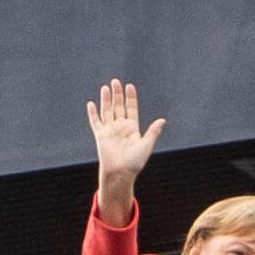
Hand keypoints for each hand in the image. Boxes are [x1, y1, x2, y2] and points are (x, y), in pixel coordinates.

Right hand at [86, 78, 164, 225]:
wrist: (121, 172)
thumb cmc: (135, 162)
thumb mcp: (146, 145)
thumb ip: (153, 131)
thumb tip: (163, 120)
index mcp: (132, 128)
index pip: (131, 109)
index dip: (130, 98)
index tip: (130, 86)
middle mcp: (121, 127)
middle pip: (118, 107)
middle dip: (117, 94)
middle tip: (116, 81)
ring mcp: (110, 130)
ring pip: (107, 111)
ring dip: (106, 100)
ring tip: (105, 87)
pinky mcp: (100, 135)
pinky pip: (95, 122)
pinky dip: (93, 113)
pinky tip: (91, 103)